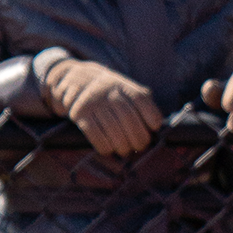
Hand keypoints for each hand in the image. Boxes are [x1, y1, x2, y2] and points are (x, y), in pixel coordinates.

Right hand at [43, 58, 162, 156]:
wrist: (76, 81)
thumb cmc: (109, 92)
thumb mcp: (125, 89)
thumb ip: (142, 101)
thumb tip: (156, 126)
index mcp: (124, 86)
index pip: (141, 99)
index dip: (151, 115)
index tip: (154, 128)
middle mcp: (109, 92)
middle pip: (127, 117)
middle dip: (137, 136)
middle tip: (140, 146)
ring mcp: (93, 102)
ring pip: (111, 127)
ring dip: (122, 144)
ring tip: (126, 151)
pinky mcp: (79, 113)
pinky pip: (93, 132)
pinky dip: (103, 145)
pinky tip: (108, 150)